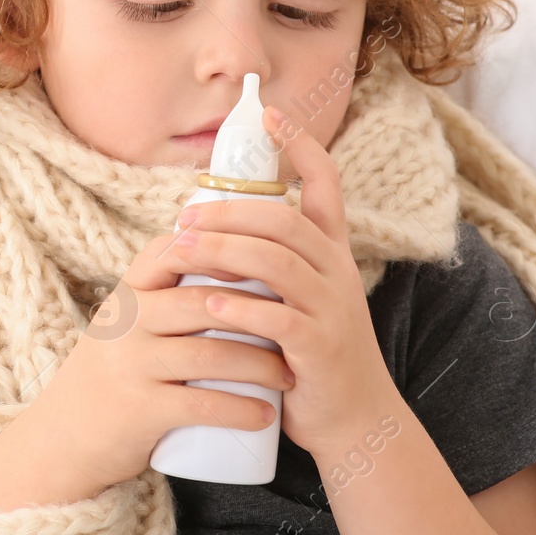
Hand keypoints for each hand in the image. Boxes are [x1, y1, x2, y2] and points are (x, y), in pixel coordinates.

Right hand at [20, 236, 295, 500]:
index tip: (266, 261)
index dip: (223, 251)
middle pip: (203, 302)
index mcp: (127, 295)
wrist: (64, 439)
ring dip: (260, 365)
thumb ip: (161, 298)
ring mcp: (132, 365)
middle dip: (258, 313)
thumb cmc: (109, 377)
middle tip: (295, 326)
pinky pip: (202, 404)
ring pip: (211, 354)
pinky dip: (241, 409)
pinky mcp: (141, 410)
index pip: (172, 252)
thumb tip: (228, 265)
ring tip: (287, 374)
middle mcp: (126, 323)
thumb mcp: (123, 327)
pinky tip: (266, 415)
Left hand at [162, 104, 400, 459]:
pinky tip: (208, 302)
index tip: (268, 114)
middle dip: (230, 209)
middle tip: (184, 215)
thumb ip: (268, 263)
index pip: (326, 186)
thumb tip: (211, 225)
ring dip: (222, 250)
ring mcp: (331, 309)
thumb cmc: (309, 353)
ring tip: (181, 247)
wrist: (354, 420)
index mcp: (331, 253)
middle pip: (283, 220)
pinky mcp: (319, 348)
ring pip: (276, 262)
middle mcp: (336, 272)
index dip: (300, 146)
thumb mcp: (299, 297)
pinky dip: (240, 308)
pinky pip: (279, 318)